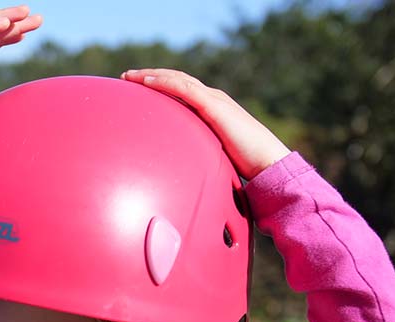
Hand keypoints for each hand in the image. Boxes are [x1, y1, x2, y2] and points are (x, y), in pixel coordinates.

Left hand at [121, 68, 290, 179]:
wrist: (268, 163)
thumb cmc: (245, 165)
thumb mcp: (214, 156)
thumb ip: (198, 155)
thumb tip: (179, 173)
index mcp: (212, 108)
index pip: (181, 90)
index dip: (160, 85)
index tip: (137, 88)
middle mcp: (212, 99)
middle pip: (176, 80)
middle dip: (150, 76)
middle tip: (126, 76)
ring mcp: (214, 100)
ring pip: (177, 80)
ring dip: (151, 75)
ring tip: (129, 76)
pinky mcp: (214, 107)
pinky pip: (184, 89)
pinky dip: (164, 83)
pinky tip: (147, 82)